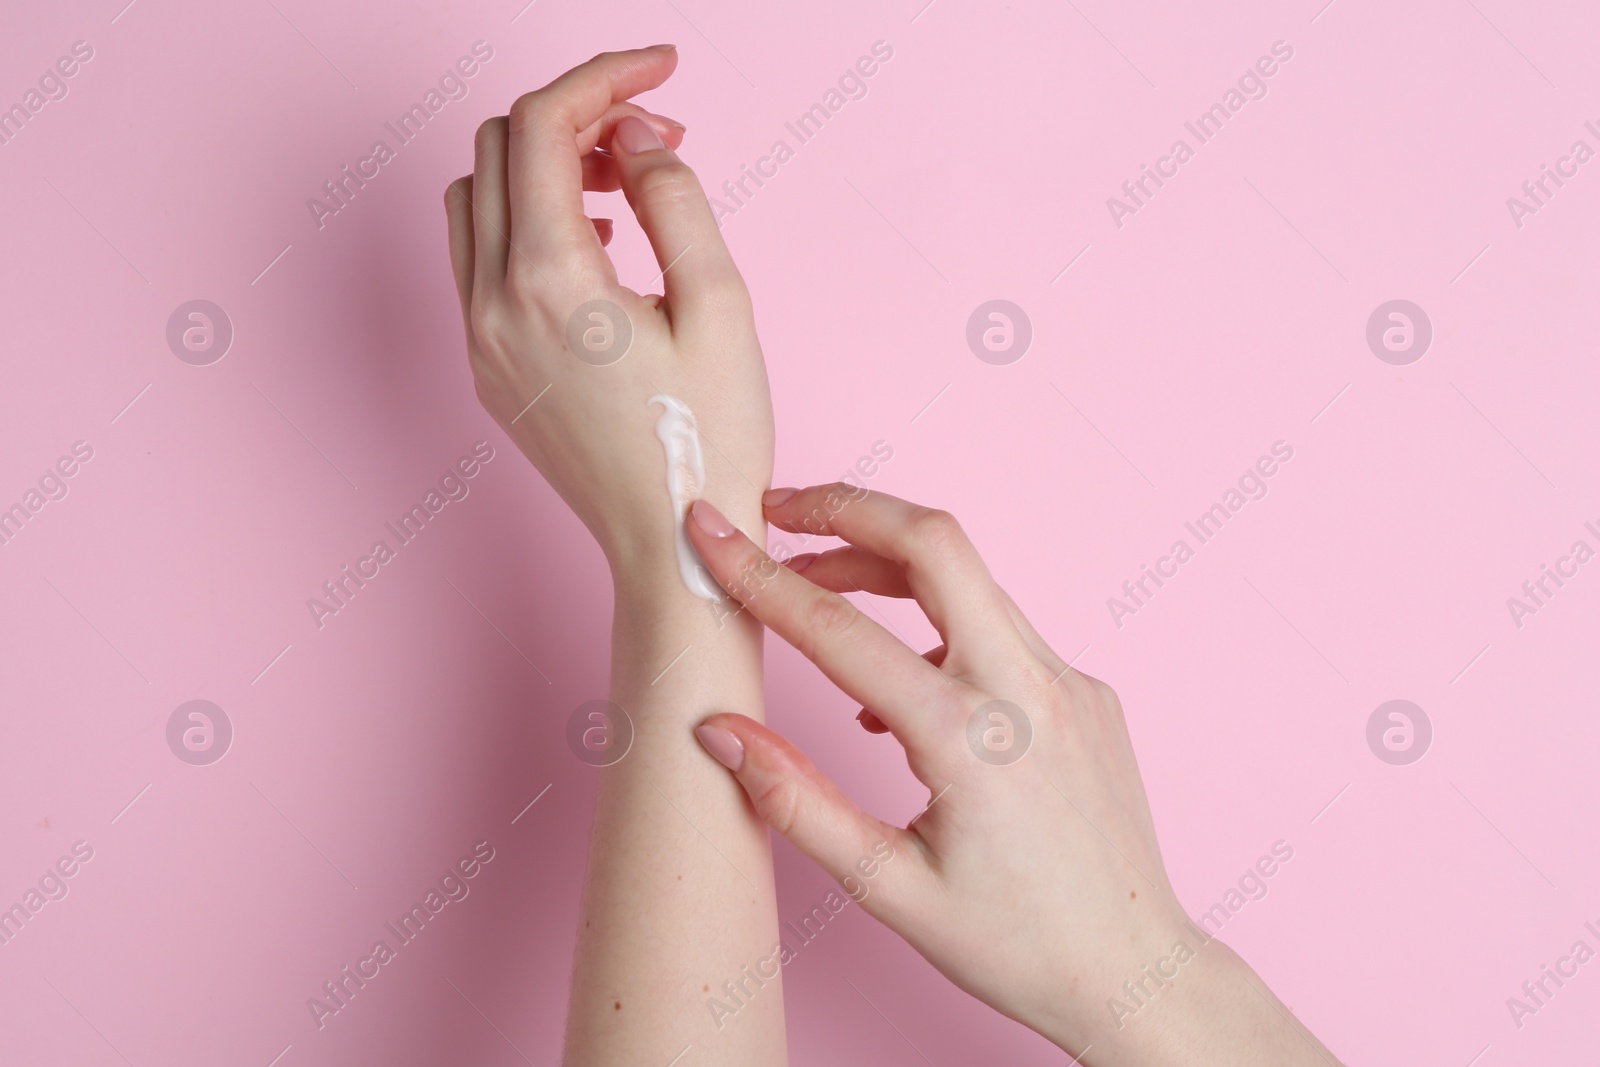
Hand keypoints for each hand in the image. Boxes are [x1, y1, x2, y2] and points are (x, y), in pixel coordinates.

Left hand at [444, 47, 772, 576]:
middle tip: (657, 140)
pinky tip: (599, 252)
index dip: (605, 75)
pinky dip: (527, 224)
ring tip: (628, 194)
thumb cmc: (709, 440)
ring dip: (544, 168)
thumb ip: (674, 197)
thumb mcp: (721, 306)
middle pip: (499, 146)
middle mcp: (494, 303)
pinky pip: (480, 260)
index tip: (663, 69)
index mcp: (552, 280)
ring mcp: (479, 339)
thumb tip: (635, 138)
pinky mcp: (486, 368)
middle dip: (578, 119)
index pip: (543, 124)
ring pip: (477, 198)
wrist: (670, 546)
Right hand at [683, 485, 1339, 1065]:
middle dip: (845, 507)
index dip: (760, 576)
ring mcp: (1067, 680)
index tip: (709, 533)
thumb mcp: (888, 889)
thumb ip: (795, 801)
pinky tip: (896, 677)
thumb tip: (718, 730)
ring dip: (886, 562)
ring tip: (815, 582)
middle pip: (933, 541)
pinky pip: (1001, 627)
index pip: (840, 631)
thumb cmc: (1014, 947)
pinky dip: (937, 622)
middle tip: (776, 511)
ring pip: (969, 577)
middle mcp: (1028, 688)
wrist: (1134, 973)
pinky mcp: (1086, 690)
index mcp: (970, 740)